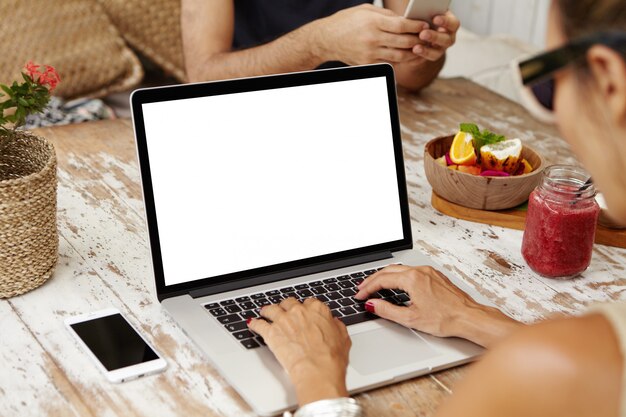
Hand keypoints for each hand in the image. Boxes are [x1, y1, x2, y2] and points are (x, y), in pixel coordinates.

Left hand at [248, 298, 350, 404]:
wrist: (318, 370)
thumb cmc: (331, 357)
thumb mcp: (343, 338)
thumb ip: (336, 326)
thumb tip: (334, 323)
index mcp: (317, 310)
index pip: (309, 302)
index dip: (305, 308)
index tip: (304, 312)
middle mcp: (299, 311)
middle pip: (288, 302)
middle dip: (286, 306)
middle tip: (284, 311)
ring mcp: (284, 320)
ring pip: (271, 309)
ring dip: (267, 311)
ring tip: (265, 312)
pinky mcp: (271, 333)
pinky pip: (259, 324)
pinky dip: (255, 324)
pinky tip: (253, 324)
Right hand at [312, 4, 426, 64]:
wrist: (327, 40)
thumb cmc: (346, 21)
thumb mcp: (365, 10)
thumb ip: (385, 15)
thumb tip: (404, 18)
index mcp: (372, 23)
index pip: (401, 25)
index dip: (416, 26)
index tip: (424, 25)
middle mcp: (372, 39)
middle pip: (404, 41)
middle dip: (418, 39)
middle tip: (427, 37)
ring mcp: (370, 53)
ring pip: (399, 55)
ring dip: (413, 52)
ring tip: (420, 47)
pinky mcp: (368, 63)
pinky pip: (389, 62)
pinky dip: (400, 59)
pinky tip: (406, 55)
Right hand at [354, 265, 520, 346]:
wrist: (469, 317)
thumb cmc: (446, 319)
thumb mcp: (411, 318)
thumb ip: (387, 310)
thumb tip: (372, 305)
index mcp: (412, 279)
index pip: (382, 280)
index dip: (368, 288)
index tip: (360, 296)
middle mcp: (420, 271)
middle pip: (389, 271)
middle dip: (373, 280)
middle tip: (362, 289)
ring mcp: (429, 272)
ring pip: (400, 269)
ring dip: (385, 276)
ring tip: (375, 286)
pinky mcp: (435, 276)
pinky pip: (411, 272)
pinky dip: (398, 276)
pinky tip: (396, 285)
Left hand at [412, 11, 459, 61]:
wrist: (418, 30)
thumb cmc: (425, 16)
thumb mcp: (428, 14)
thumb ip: (428, 15)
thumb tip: (422, 13)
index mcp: (451, 24)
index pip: (453, 24)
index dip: (445, 22)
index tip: (435, 19)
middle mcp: (448, 37)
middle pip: (446, 40)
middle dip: (434, 37)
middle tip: (423, 34)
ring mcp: (441, 48)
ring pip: (437, 52)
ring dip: (426, 50)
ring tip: (416, 48)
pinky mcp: (432, 56)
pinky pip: (427, 58)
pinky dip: (420, 55)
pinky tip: (413, 51)